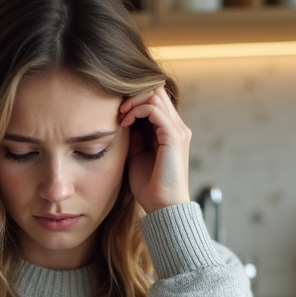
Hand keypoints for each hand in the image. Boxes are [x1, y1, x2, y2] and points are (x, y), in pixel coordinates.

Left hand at [120, 85, 191, 213]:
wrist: (162, 206)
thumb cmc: (149, 185)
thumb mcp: (137, 154)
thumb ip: (135, 136)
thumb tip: (124, 119)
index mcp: (170, 131)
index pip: (155, 98)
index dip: (135, 99)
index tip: (118, 112)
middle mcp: (177, 127)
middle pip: (157, 90)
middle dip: (133, 95)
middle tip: (118, 110)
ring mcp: (177, 130)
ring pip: (155, 94)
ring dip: (134, 101)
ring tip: (121, 116)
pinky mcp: (174, 136)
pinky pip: (154, 109)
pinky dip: (137, 110)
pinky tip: (125, 122)